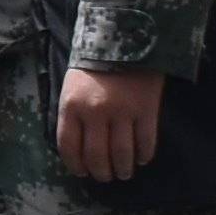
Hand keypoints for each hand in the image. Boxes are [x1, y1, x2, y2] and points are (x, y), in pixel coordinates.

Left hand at [57, 62, 164, 184]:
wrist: (125, 38)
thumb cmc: (94, 65)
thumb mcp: (72, 87)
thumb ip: (72, 115)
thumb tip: (78, 149)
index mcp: (71, 107)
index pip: (69, 147)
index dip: (75, 165)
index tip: (82, 172)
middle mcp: (95, 113)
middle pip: (97, 156)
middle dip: (101, 172)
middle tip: (105, 176)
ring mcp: (122, 112)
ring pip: (122, 154)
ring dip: (122, 169)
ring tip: (124, 173)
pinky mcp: (146, 110)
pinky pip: (146, 142)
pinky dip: (143, 155)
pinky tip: (141, 159)